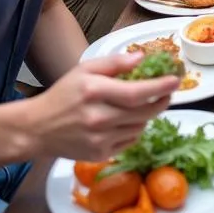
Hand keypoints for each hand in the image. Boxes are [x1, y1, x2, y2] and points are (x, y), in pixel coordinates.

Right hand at [28, 53, 177, 161]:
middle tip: (168, 92)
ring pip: (140, 126)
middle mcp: (99, 118)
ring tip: (142, 104)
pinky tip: (125, 120)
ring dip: (147, 115)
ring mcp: (100, 139)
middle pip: (144, 111)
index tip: (176, 80)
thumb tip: (141, 58)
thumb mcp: (85, 69)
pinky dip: (134, 129)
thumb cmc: (63, 95)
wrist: (37, 129)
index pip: (136, 92)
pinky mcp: (100, 154)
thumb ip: (114, 62)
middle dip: (162, 100)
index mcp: (95, 92)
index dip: (160, 87)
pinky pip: (130, 140)